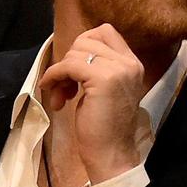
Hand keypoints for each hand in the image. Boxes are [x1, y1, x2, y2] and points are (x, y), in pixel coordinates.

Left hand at [38, 24, 143, 182]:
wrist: (111, 154)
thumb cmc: (103, 127)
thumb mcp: (103, 89)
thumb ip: (95, 68)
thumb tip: (71, 53)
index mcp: (132, 64)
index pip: (105, 32)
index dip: (82, 45)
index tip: (73, 69)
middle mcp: (129, 63)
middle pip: (86, 39)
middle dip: (68, 60)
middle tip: (64, 86)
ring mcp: (119, 69)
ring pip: (76, 51)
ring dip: (60, 73)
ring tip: (60, 97)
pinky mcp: (103, 79)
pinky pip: (68, 65)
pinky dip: (54, 76)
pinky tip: (54, 96)